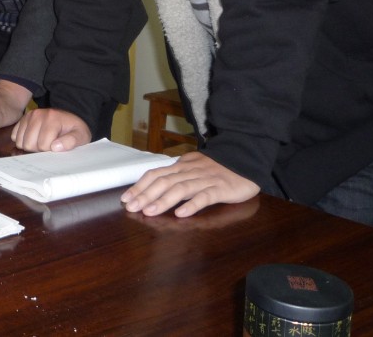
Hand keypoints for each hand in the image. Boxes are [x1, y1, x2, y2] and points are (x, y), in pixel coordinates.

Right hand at [10, 108, 90, 151]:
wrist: (69, 120)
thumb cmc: (75, 130)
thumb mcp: (81, 136)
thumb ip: (71, 142)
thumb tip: (55, 147)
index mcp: (53, 118)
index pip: (43, 145)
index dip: (50, 150)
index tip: (58, 146)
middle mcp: (38, 114)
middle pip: (29, 144)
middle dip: (39, 149)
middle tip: (49, 144)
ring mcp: (29, 116)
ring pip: (20, 141)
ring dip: (30, 146)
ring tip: (41, 141)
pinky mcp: (23, 119)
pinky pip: (15, 136)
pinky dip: (22, 141)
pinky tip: (34, 138)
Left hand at [120, 151, 259, 216]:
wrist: (246, 158)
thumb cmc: (219, 167)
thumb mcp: (194, 166)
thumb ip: (178, 174)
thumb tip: (157, 182)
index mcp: (182, 166)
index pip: (156, 174)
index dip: (140, 186)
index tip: (126, 199)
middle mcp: (190, 171)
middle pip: (164, 182)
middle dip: (145, 195)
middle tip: (131, 208)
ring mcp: (205, 179)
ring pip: (181, 189)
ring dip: (163, 201)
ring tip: (149, 212)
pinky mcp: (221, 188)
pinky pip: (205, 196)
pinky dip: (192, 204)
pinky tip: (181, 214)